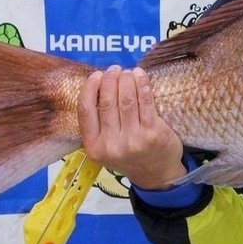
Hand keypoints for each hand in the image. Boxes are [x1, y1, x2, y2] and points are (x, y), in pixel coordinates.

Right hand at [78, 65, 185, 189]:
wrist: (156, 174)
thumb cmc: (129, 155)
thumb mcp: (105, 147)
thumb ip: (99, 124)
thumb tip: (99, 85)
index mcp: (93, 147)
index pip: (85, 111)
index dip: (90, 89)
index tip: (96, 75)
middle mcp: (111, 145)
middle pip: (107, 102)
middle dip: (110, 80)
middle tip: (114, 70)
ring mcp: (133, 139)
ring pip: (126, 100)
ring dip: (126, 80)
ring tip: (128, 72)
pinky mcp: (153, 133)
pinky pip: (145, 102)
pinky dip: (142, 85)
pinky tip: (140, 76)